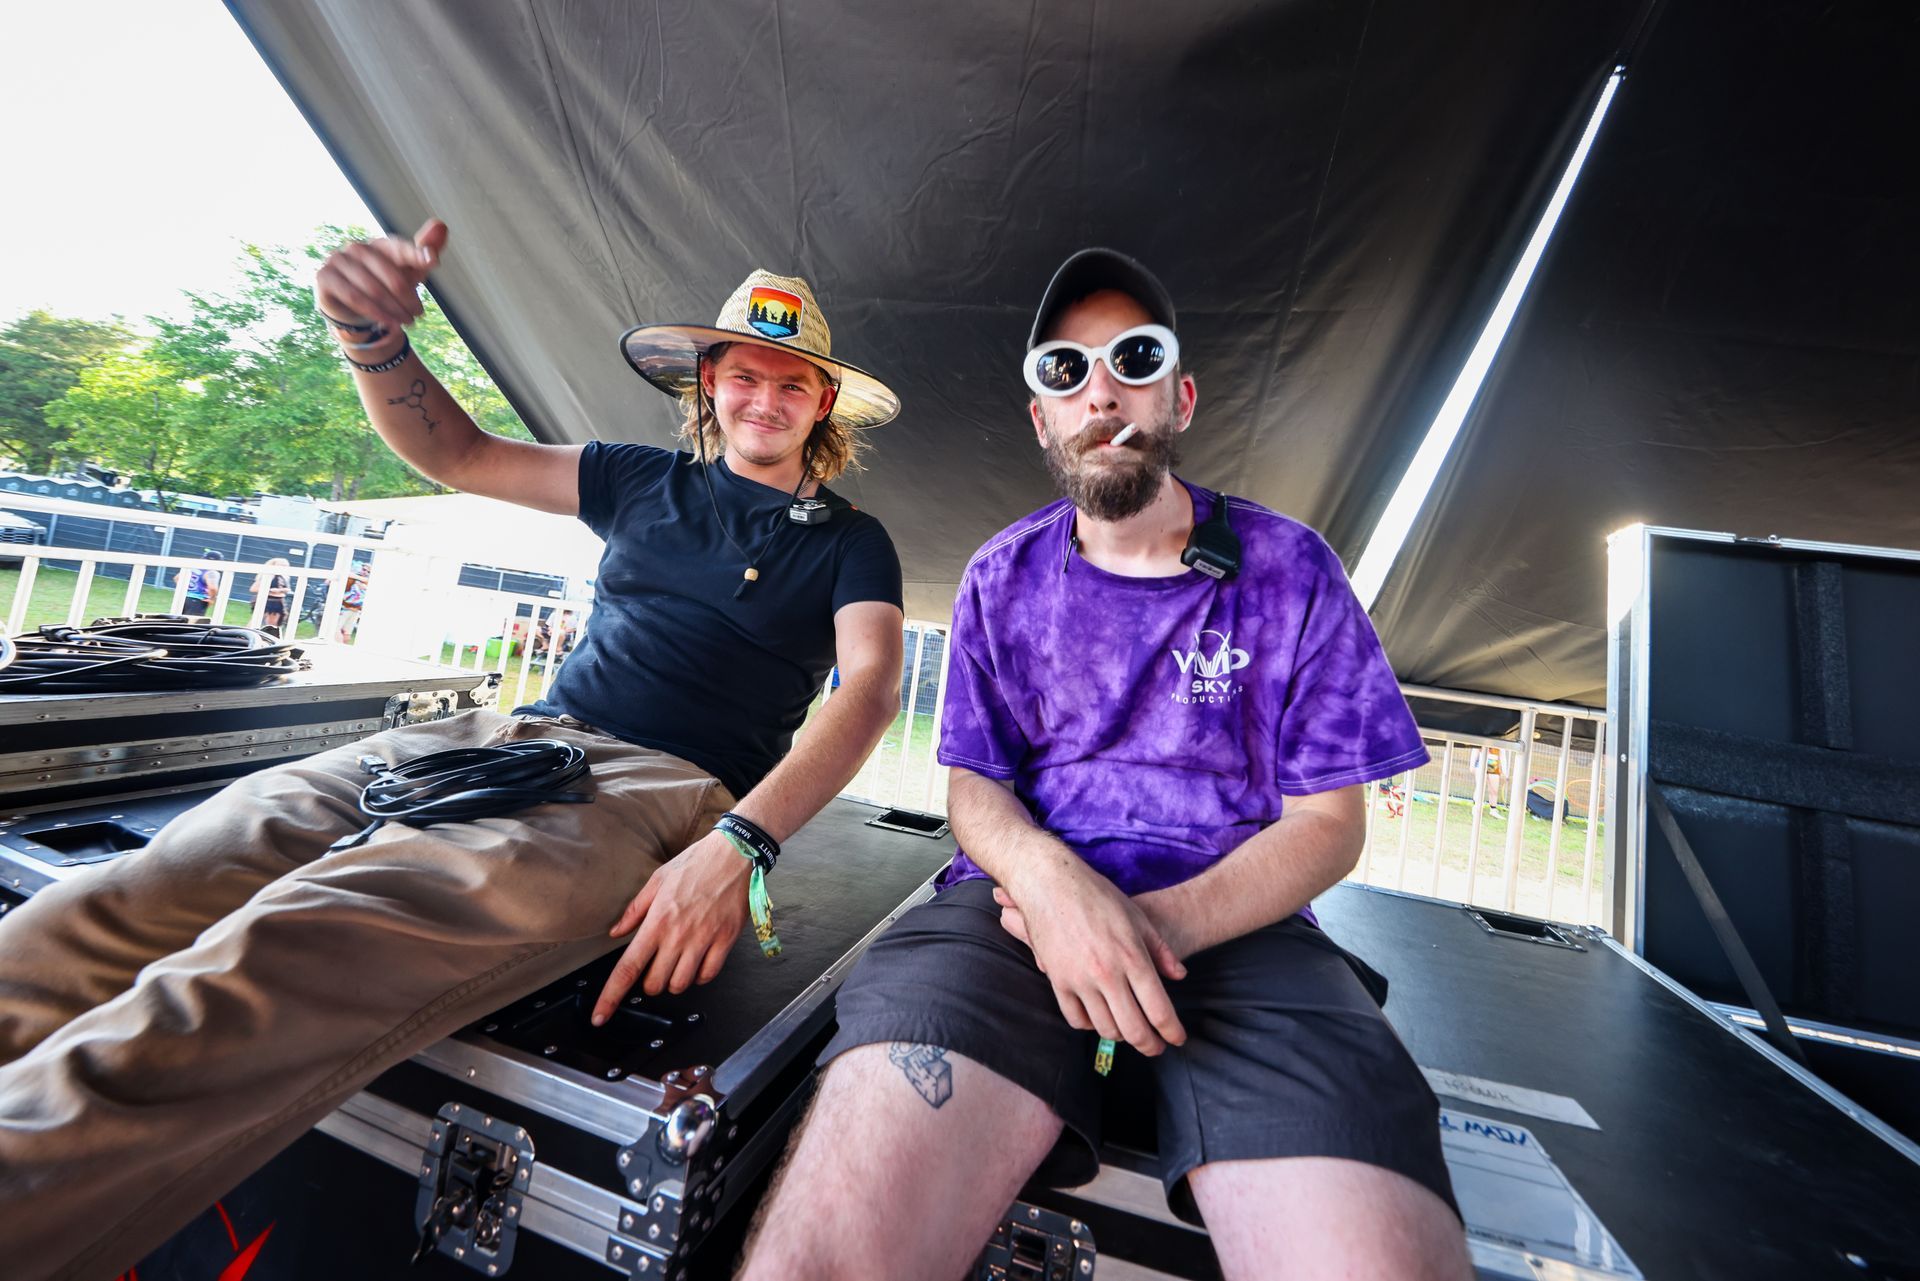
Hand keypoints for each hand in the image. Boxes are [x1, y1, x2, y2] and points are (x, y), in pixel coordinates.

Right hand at [315, 218, 447, 332]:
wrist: (355, 310)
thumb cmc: (386, 288)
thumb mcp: (411, 272)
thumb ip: (425, 251)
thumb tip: (441, 224)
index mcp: (380, 244)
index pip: (400, 248)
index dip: (417, 254)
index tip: (433, 261)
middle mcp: (357, 248)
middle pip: (389, 273)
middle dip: (407, 297)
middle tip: (419, 314)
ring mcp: (338, 260)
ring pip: (372, 288)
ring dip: (393, 308)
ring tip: (407, 322)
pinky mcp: (325, 276)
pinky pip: (353, 296)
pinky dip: (374, 311)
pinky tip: (388, 323)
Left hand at [592, 831, 750, 1022]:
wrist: (734, 854)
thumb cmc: (696, 864)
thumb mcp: (657, 881)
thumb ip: (635, 910)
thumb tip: (616, 933)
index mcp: (657, 921)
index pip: (628, 968)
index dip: (611, 997)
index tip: (600, 1016)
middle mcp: (678, 936)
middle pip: (655, 984)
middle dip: (650, 983)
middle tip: (654, 967)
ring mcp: (704, 940)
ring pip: (681, 984)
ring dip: (674, 981)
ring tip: (676, 964)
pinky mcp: (725, 941)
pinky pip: (708, 975)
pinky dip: (700, 976)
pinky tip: (697, 962)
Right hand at [992, 867, 1188, 1055]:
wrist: (1049, 883)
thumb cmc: (1097, 895)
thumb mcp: (1137, 917)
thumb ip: (1161, 951)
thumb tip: (1180, 977)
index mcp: (1133, 957)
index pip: (1159, 1010)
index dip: (1172, 1032)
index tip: (1178, 1039)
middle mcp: (1107, 974)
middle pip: (1134, 1030)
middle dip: (1150, 1045)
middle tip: (1156, 1047)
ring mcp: (1079, 980)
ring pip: (1105, 1028)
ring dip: (1121, 1035)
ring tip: (1129, 1030)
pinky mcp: (1057, 980)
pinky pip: (1075, 1019)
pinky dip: (1090, 1025)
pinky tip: (1099, 1018)